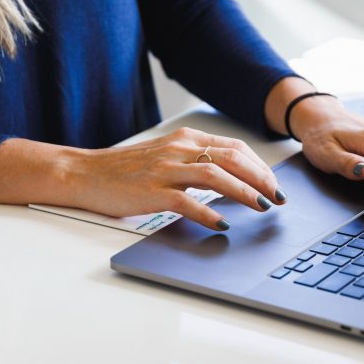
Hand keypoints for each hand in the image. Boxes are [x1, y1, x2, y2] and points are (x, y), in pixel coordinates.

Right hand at [65, 127, 286, 229]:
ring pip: (216, 176)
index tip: (274, 184)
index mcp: (185, 139)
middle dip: (261, 179)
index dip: (260, 166)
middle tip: (278, 198)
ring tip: (262, 207)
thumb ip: (195, 161)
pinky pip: (187, 202)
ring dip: (244, 193)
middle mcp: (179, 150)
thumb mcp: (165, 155)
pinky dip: (209, 213)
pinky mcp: (152, 192)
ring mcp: (165, 170)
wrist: (85, 173)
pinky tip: (222, 224)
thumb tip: (231, 178)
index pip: (234, 147)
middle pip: (232, 158)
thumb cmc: (126, 169)